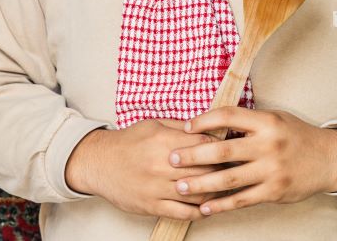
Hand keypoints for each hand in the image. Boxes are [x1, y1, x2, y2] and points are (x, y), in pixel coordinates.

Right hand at [65, 118, 218, 219]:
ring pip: (196, 193)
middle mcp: (161, 164)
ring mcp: (157, 187)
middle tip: (236, 170)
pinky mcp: (152, 205)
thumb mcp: (152, 124)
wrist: (100, 163)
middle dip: (222, 170)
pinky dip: (199, 211)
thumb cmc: (128, 142)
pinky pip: (183, 212)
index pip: (202, 144)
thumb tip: (206, 127)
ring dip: (215, 192)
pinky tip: (208, 208)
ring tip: (227, 189)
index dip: (219, 146)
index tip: (230, 148)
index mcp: (162, 140)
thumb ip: (179, 127)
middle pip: (203, 169)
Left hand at [168, 107, 336, 216]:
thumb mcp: (271, 118)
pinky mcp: (274, 192)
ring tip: (179, 186)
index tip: (185, 127)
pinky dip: (221, 204)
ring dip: (201, 183)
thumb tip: (208, 123)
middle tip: (171, 158)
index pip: (227, 116)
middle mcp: (267, 145)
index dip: (203, 121)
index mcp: (264, 121)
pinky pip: (242, 199)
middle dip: (193, 155)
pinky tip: (204, 207)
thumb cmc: (292, 134)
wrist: (327, 158)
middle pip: (223, 150)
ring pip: (229, 179)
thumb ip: (244, 121)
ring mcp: (271, 170)